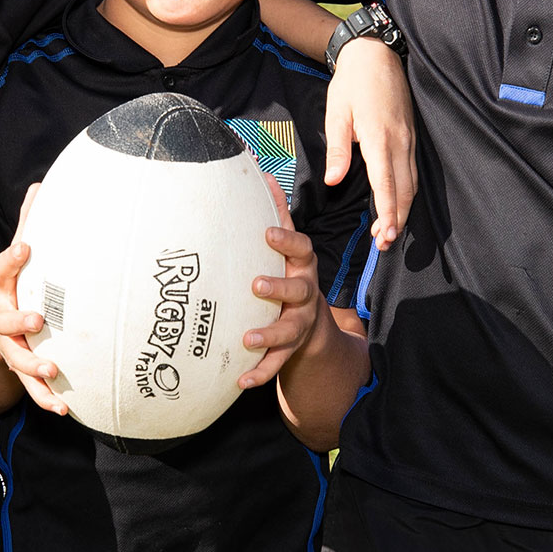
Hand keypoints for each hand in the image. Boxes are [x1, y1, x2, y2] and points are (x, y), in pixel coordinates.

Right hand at [0, 185, 67, 414]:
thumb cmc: (15, 286)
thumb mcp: (17, 258)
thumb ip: (31, 223)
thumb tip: (42, 183)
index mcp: (3, 287)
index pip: (3, 269)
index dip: (13, 258)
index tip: (26, 247)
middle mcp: (2, 317)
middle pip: (5, 320)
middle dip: (20, 321)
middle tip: (38, 320)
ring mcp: (9, 347)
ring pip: (17, 358)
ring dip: (33, 368)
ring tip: (52, 372)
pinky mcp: (20, 370)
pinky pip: (31, 390)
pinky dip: (45, 399)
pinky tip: (65, 408)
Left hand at [240, 176, 323, 388]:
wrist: (311, 324)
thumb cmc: (288, 272)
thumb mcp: (286, 246)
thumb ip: (275, 213)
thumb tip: (261, 171)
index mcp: (302, 266)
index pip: (302, 249)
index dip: (287, 241)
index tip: (267, 232)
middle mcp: (305, 295)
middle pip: (300, 290)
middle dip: (279, 287)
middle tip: (256, 284)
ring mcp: (299, 325)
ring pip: (289, 330)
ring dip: (269, 336)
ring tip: (247, 339)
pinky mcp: (289, 351)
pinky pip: (276, 364)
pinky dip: (260, 373)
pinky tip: (240, 380)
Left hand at [324, 36, 415, 249]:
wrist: (375, 53)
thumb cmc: (352, 82)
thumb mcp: (336, 113)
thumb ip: (337, 149)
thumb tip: (334, 180)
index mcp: (379, 138)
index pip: (386, 185)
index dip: (387, 214)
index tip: (386, 237)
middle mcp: (399, 142)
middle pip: (404, 191)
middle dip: (397, 220)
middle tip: (385, 245)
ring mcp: (409, 139)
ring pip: (411, 183)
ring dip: (402, 209)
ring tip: (390, 232)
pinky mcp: (410, 136)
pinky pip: (411, 170)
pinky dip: (406, 192)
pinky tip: (396, 203)